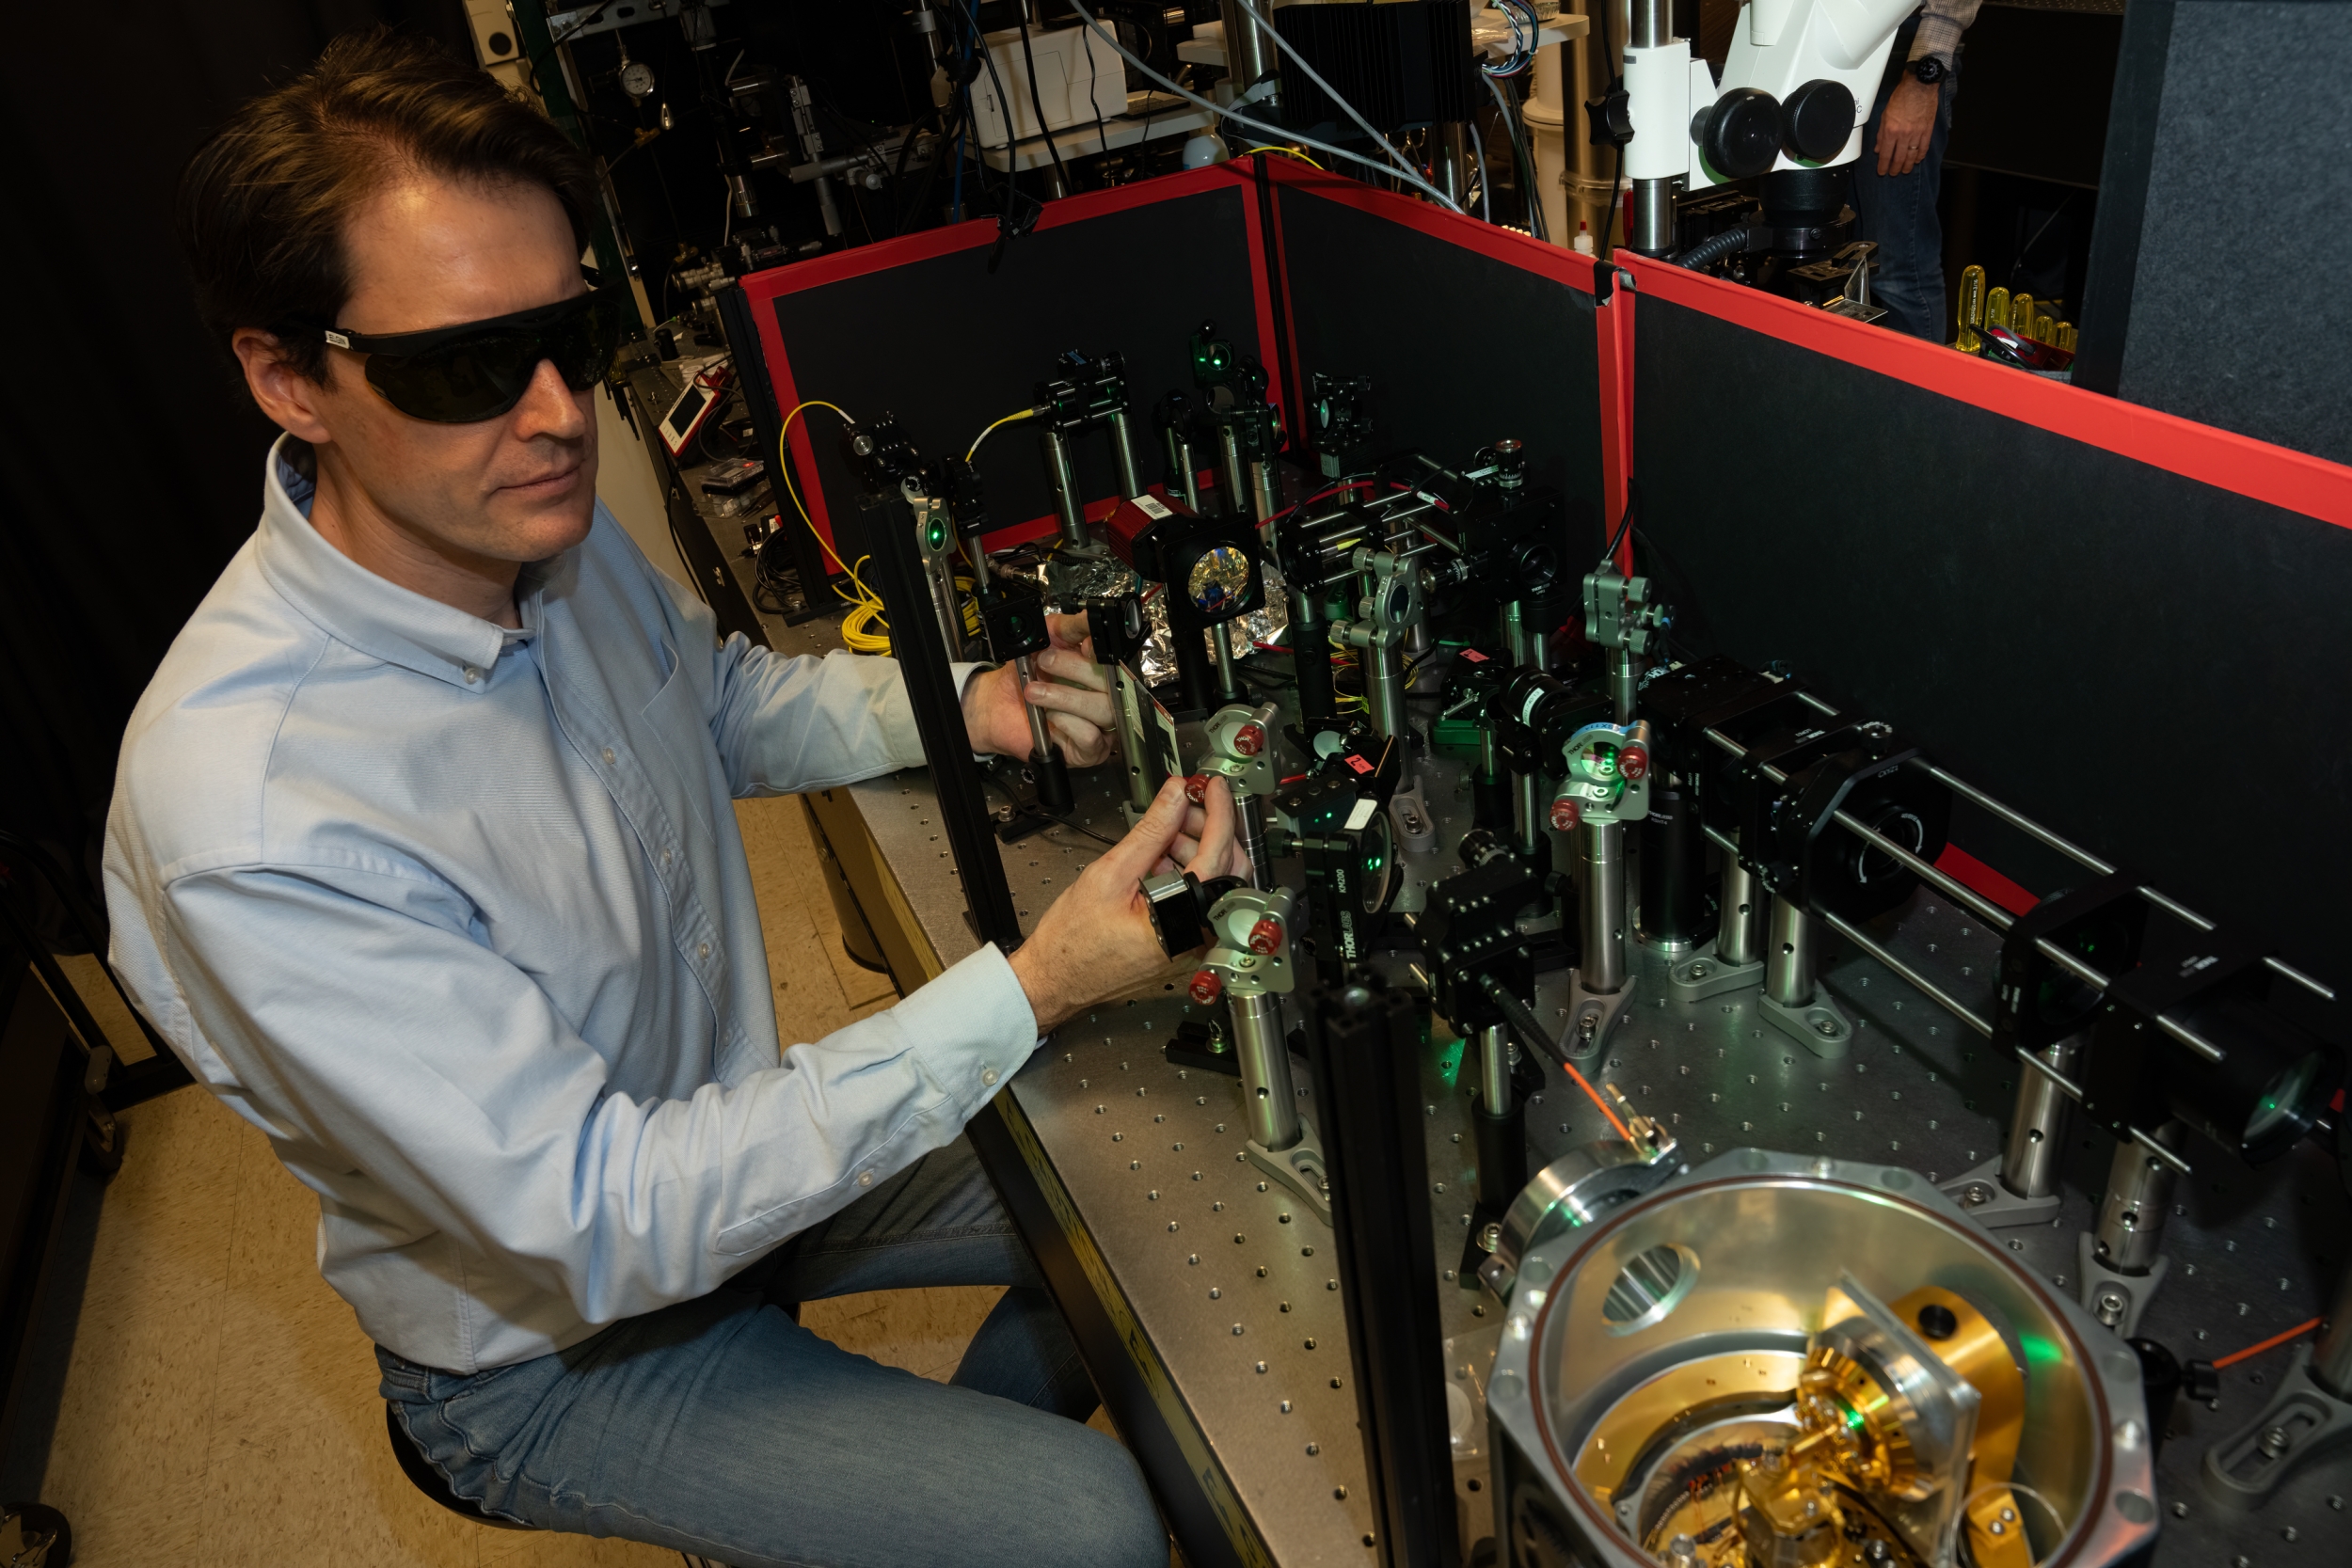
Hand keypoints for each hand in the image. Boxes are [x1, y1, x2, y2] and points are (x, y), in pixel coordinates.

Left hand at [959, 611, 1115, 765]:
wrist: (998, 702)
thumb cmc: (1024, 672)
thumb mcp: (1045, 638)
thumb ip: (1069, 627)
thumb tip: (1088, 618)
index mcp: (1102, 667)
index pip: (1118, 659)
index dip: (1105, 653)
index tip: (1085, 646)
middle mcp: (1106, 695)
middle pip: (1113, 683)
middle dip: (1075, 669)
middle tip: (1044, 663)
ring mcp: (1101, 723)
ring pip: (1103, 710)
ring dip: (1064, 697)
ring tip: (1035, 691)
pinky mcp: (1090, 749)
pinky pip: (1091, 736)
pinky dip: (1067, 723)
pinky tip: (1050, 718)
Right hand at [1007, 775, 1239, 1031]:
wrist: (1056, 980)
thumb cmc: (1074, 942)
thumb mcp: (1111, 874)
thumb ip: (1150, 831)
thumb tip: (1174, 797)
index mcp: (1187, 920)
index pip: (1218, 851)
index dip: (1218, 810)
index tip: (1211, 787)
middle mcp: (1200, 935)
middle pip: (1228, 866)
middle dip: (1208, 828)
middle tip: (1181, 806)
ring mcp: (1197, 943)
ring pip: (1216, 881)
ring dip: (1194, 849)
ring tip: (1159, 836)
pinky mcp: (1188, 945)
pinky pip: (1201, 900)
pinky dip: (1186, 873)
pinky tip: (1158, 861)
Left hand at [1875, 76, 1938, 176]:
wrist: (1919, 87)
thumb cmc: (1901, 98)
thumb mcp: (1885, 115)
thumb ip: (1881, 134)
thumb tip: (1878, 149)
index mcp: (1891, 131)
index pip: (1886, 155)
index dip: (1883, 166)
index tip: (1882, 172)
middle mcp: (1904, 135)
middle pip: (1899, 158)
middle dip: (1895, 169)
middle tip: (1893, 174)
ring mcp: (1917, 134)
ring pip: (1911, 156)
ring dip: (1907, 166)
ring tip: (1904, 170)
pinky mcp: (1927, 130)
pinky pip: (1924, 148)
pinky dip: (1920, 156)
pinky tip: (1917, 160)